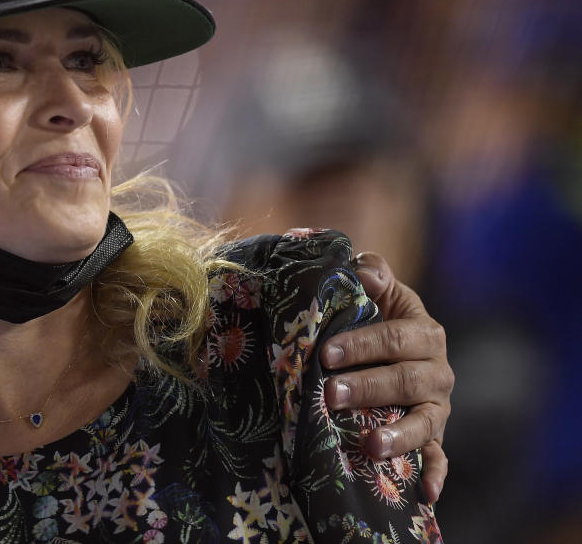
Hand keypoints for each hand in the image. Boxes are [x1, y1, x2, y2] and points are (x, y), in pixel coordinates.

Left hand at [322, 251, 451, 502]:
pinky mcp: (433, 438)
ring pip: (425, 423)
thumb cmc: (374, 316)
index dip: (362, 344)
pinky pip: (439, 459)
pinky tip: (425, 495)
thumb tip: (365, 271)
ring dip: (398, 435)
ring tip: (368, 444)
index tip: (327, 353)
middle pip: (406, 381)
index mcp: (424, 332)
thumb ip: (371, 272)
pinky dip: (434, 476)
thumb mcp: (376, 290)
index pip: (395, 337)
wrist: (390, 348)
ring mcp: (437, 409)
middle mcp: (437, 372)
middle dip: (369, 388)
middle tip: (330, 394)